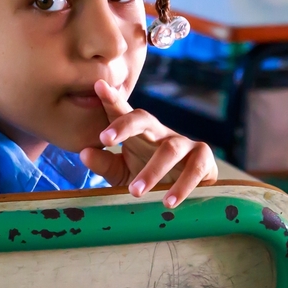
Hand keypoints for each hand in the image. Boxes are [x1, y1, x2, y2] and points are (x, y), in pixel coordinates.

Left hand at [79, 80, 217, 207]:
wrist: (184, 192)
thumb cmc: (148, 177)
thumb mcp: (122, 173)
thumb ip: (104, 164)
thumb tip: (83, 153)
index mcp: (137, 133)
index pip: (122, 112)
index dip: (111, 98)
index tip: (98, 85)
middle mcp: (159, 133)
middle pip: (143, 119)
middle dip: (123, 125)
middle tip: (105, 139)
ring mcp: (183, 143)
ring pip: (169, 150)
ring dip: (152, 171)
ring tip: (135, 191)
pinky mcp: (204, 159)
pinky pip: (195, 169)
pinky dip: (182, 186)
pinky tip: (169, 201)